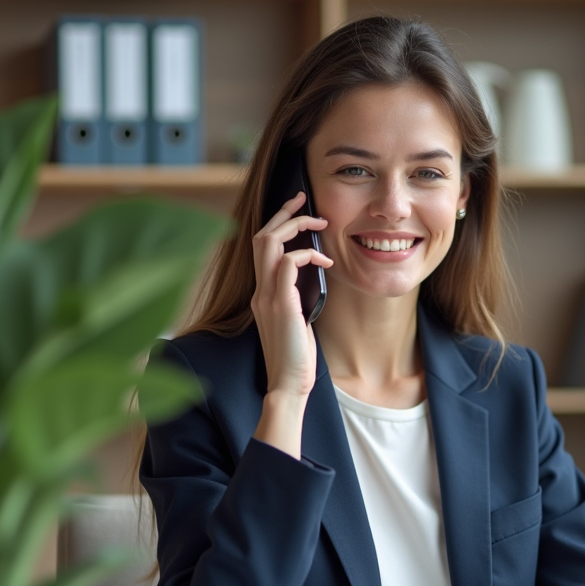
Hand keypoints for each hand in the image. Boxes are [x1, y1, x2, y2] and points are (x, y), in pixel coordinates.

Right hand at [250, 192, 331, 456]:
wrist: (288, 385)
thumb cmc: (296, 358)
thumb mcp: (297, 321)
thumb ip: (298, 299)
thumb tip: (314, 281)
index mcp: (262, 294)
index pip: (262, 248)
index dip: (278, 224)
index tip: (299, 210)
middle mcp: (259, 291)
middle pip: (260, 236)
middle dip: (283, 213)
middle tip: (306, 200)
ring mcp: (266, 296)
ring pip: (267, 242)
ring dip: (294, 226)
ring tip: (319, 224)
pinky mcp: (280, 305)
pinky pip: (287, 263)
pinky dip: (306, 254)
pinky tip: (325, 262)